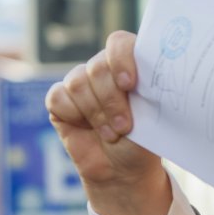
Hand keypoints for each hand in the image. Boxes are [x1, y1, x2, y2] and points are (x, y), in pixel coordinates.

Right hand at [46, 30, 171, 214]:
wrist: (125, 170)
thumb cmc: (144, 141)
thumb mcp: (153, 118)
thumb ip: (149, 93)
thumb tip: (154, 79)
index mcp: (130, 65)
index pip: (119, 43)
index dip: (121, 59)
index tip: (130, 84)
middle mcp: (103, 69)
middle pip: (97, 68)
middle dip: (112, 100)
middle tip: (125, 126)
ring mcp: (80, 83)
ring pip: (78, 83)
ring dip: (97, 113)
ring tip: (112, 134)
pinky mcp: (60, 100)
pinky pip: (59, 98)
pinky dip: (75, 116)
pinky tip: (88, 130)